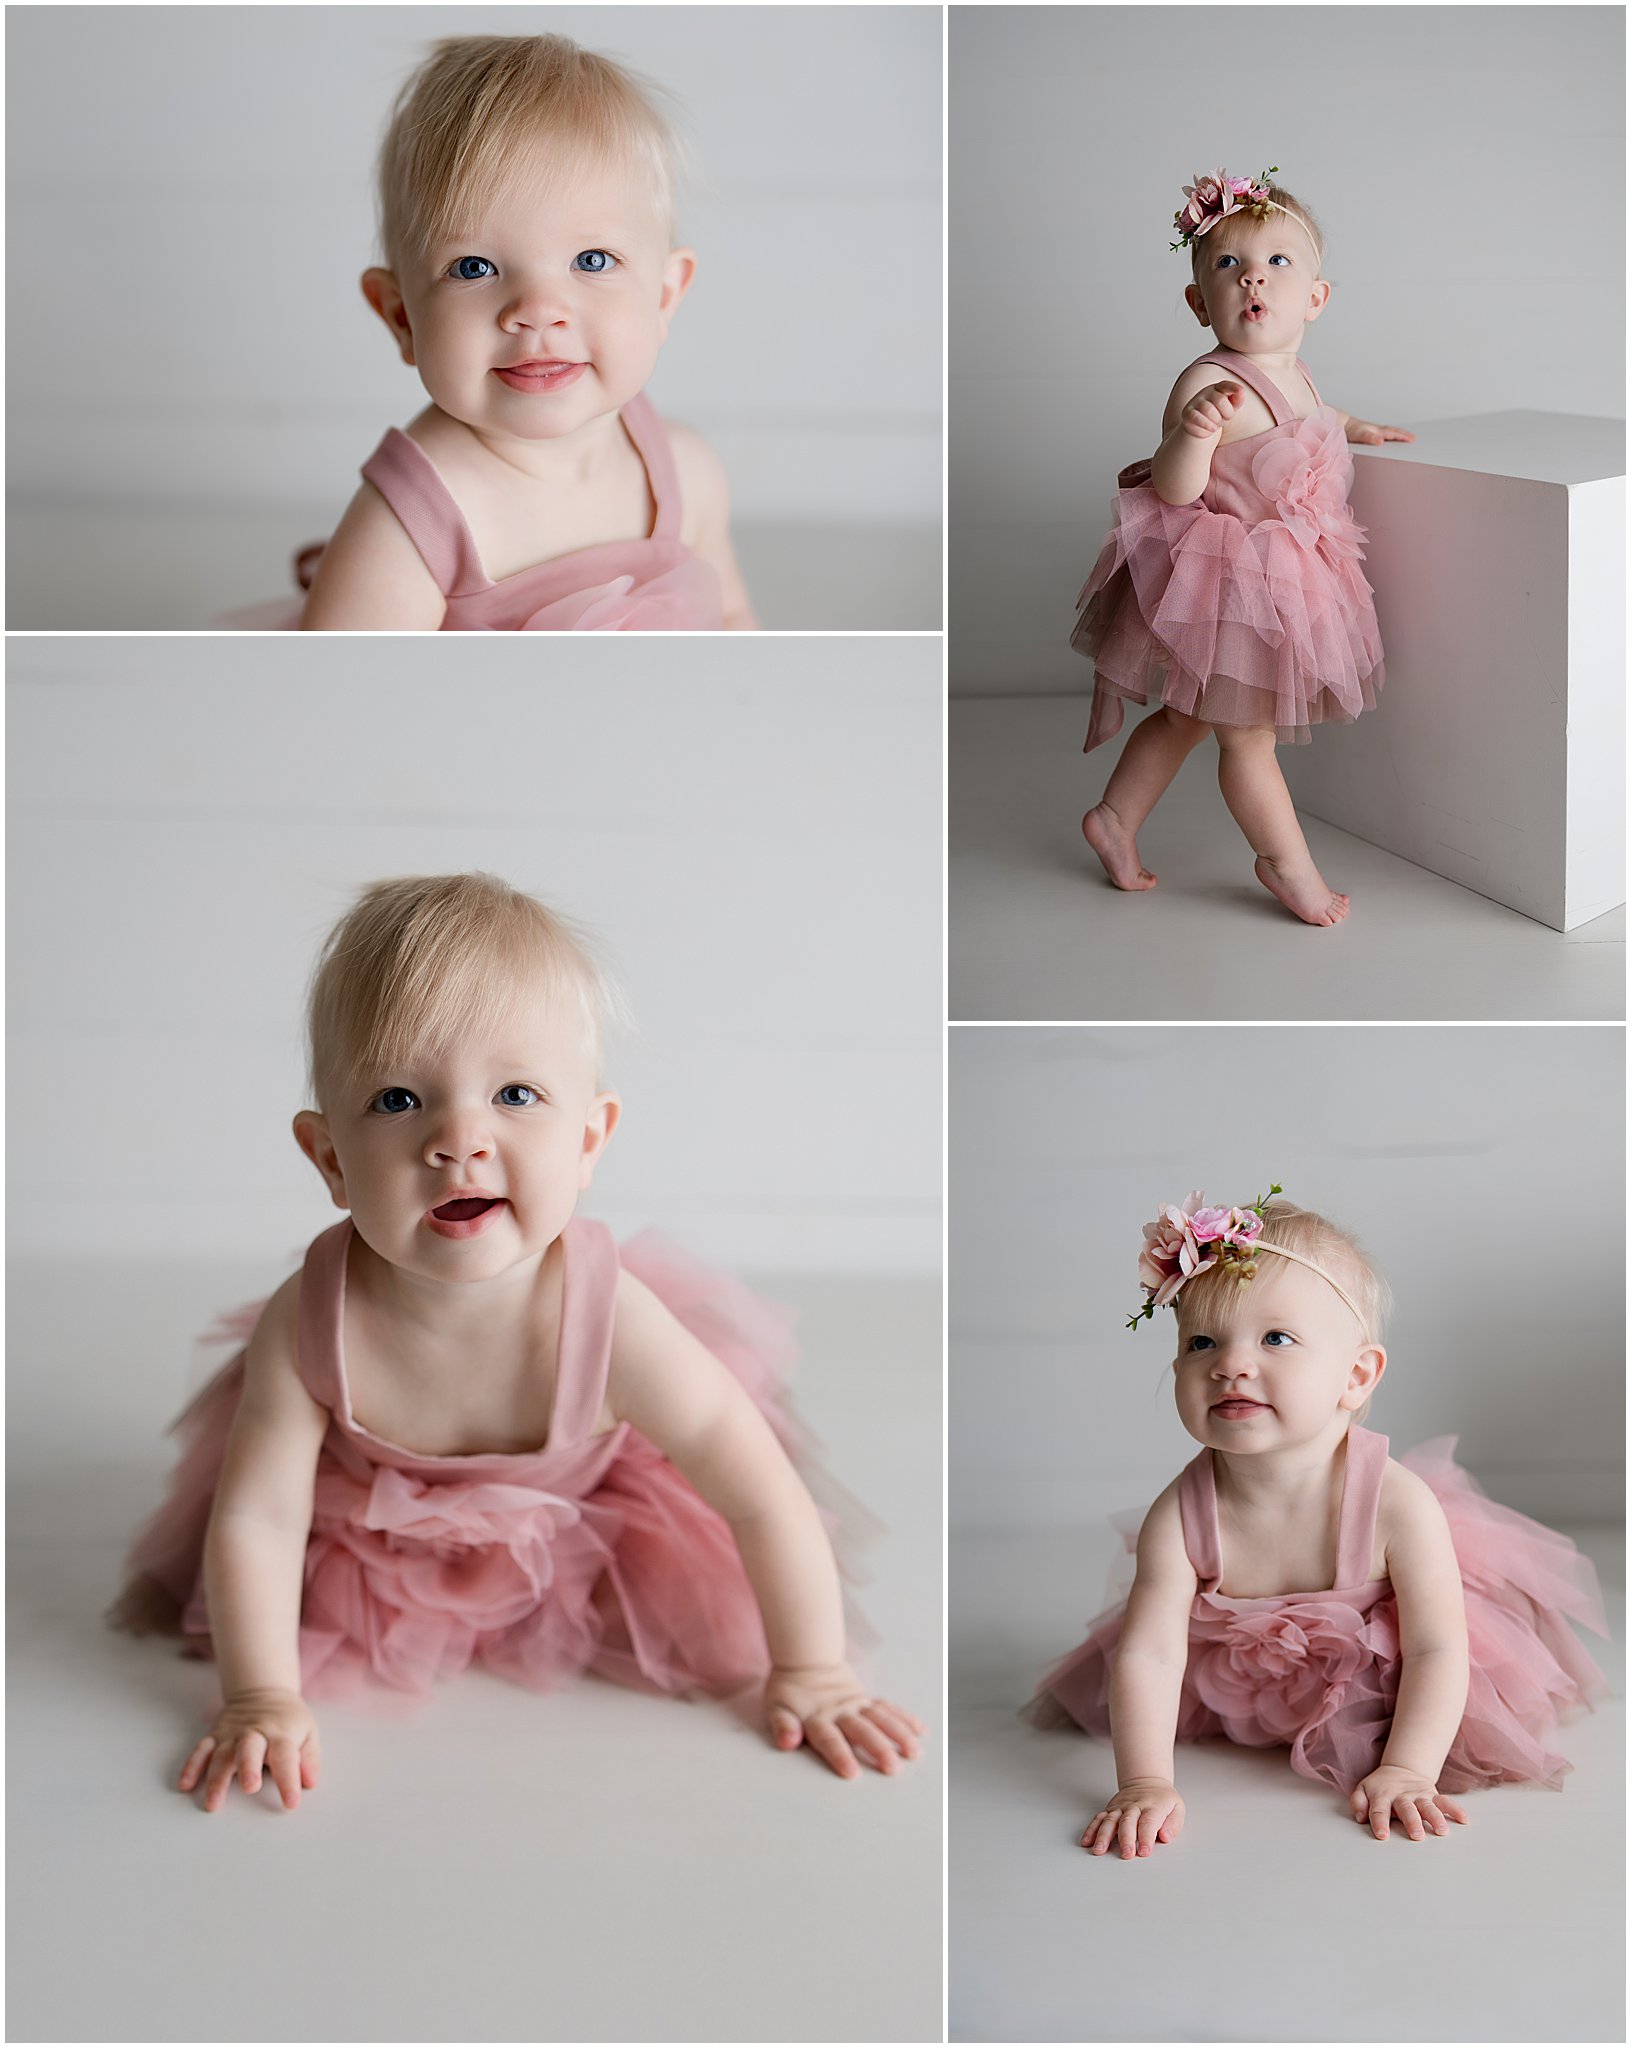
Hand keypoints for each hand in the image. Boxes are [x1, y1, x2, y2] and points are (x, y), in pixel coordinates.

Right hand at [177, 1687, 320, 1813]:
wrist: (263, 1692)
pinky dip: (191, 1766)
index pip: (286, 1757)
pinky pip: (201, 1750)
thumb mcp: (308, 1732)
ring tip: (213, 1803)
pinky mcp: (215, 1736)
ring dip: (216, 1778)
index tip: (291, 1803)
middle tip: (249, 1788)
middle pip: (250, 1749)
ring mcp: (232, 1734)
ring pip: (221, 1755)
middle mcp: (255, 1733)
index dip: (289, 1780)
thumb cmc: (288, 1720)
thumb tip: (310, 1783)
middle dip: (248, 1768)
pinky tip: (185, 1785)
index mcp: (281, 1734)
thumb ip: (309, 1758)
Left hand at [764, 1663, 925, 1779]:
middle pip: (862, 1731)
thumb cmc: (789, 1692)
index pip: (830, 1739)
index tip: (853, 1773)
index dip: (840, 1755)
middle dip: (878, 1749)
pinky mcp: (867, 1698)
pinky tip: (919, 1732)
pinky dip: (904, 1718)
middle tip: (893, 1768)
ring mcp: (856, 1704)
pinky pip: (888, 1707)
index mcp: (818, 1718)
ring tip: (914, 1752)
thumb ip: (783, 1726)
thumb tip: (787, 1742)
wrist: (806, 1659)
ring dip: (898, 1735)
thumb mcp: (776, 1708)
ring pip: (881, 1718)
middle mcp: (841, 1711)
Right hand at [1082, 1777, 1184, 1857]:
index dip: (1146, 1837)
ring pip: (1110, 1820)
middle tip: (1126, 1854)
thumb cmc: (1163, 1799)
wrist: (1147, 1781)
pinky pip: (1099, 1818)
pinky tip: (1087, 1841)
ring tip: (1099, 1850)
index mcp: (1153, 1807)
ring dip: (1103, 1835)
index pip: (1149, 1822)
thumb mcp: (1177, 1807)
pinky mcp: (1110, 1809)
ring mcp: (1120, 1807)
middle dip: (1126, 1839)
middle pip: (1128, 1822)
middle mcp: (1134, 1807)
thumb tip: (1165, 1837)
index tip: (1145, 1851)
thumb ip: (1173, 1824)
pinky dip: (1091, 1829)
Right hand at [1181, 383, 1245, 439]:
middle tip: (1225, 419)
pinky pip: (1199, 419)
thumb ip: (1238, 399)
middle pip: (1220, 400)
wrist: (1201, 427)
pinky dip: (1207, 427)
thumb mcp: (1231, 408)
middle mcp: (1206, 392)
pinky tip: (1209, 429)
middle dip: (1227, 414)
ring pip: (1209, 410)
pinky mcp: (1188, 413)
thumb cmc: (1219, 415)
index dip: (1234, 388)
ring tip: (1216, 424)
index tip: (1241, 391)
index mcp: (1218, 388)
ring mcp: (1195, 401)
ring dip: (1216, 422)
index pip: (1226, 385)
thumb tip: (1241, 392)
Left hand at [1345, 417, 1415, 444]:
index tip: (1412, 439)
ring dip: (1398, 434)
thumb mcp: (1360, 436)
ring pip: (1389, 431)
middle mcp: (1377, 429)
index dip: (1402, 437)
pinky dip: (1389, 435)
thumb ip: (1370, 438)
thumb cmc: (1350, 431)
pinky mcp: (1370, 432)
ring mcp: (1374, 430)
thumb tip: (1381, 441)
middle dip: (1404, 435)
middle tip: (1413, 438)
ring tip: (1405, 437)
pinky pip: (1383, 433)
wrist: (1342, 425)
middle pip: (1393, 431)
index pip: (1393, 434)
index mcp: (1377, 431)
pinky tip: (1388, 438)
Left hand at [1350, 1765, 1468, 1840]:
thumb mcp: (1363, 1789)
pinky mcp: (1433, 1795)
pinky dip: (1455, 1809)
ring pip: (1428, 1806)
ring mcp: (1419, 1795)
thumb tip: (1360, 1817)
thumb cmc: (1380, 1786)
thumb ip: (1358, 1802)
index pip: (1379, 1810)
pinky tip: (1463, 1819)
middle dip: (1412, 1822)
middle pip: (1407, 1809)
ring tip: (1442, 1831)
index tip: (1382, 1835)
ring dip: (1435, 1818)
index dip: (1380, 1822)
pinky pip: (1445, 1801)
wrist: (1401, 1769)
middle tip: (1417, 1836)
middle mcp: (1402, 1796)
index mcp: (1383, 1796)